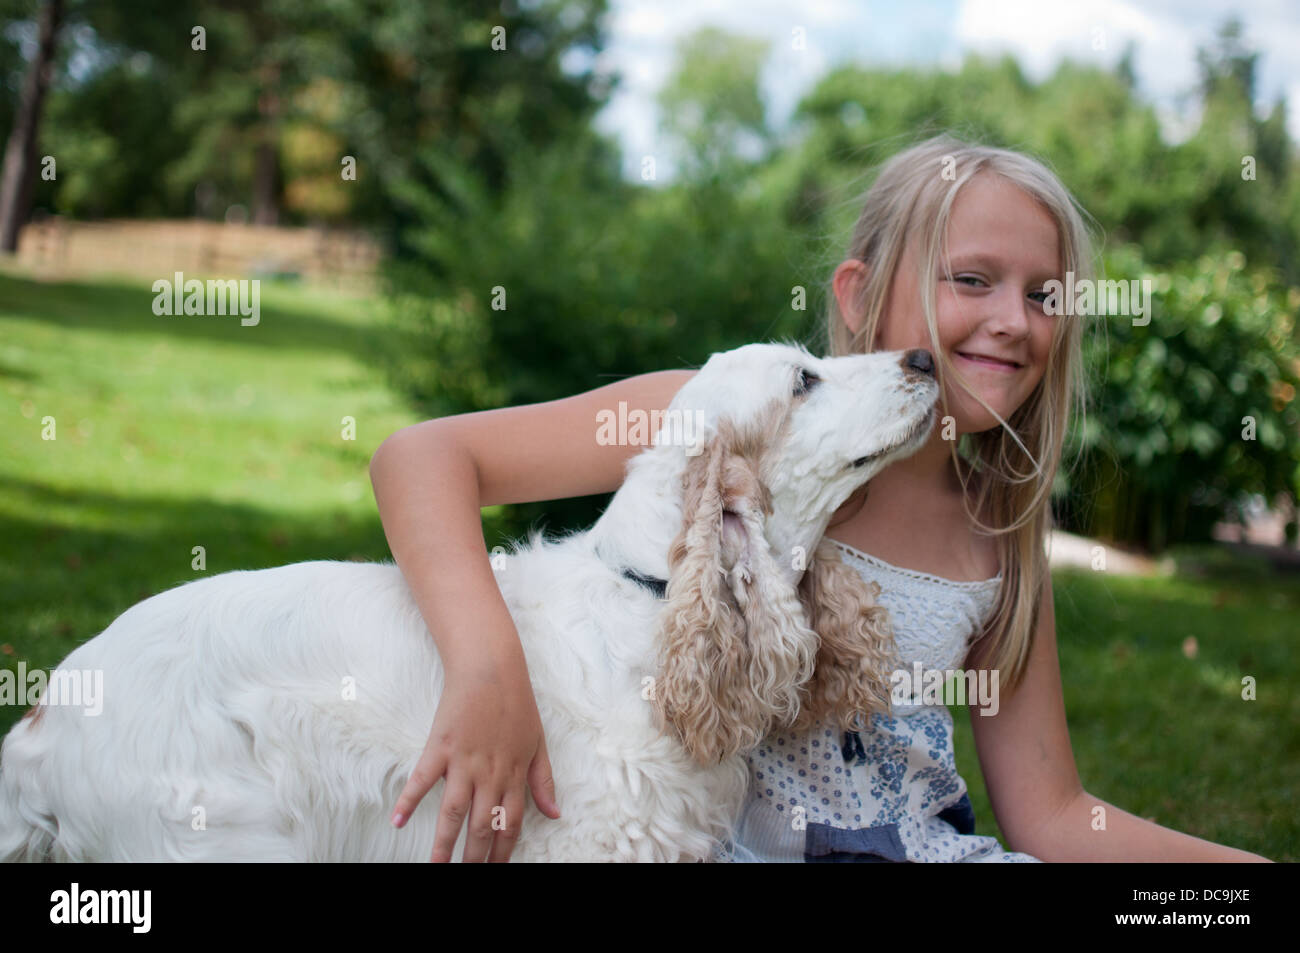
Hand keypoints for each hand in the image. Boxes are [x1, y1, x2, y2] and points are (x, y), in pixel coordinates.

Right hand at [390, 659, 560, 861]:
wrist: (491, 667)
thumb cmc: (516, 702)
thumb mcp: (538, 743)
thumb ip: (543, 781)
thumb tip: (554, 813)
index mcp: (514, 774)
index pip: (509, 825)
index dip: (502, 852)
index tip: (495, 871)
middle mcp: (489, 774)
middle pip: (480, 827)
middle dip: (473, 858)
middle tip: (465, 876)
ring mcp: (463, 762)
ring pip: (452, 813)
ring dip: (444, 843)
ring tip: (436, 866)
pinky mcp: (439, 747)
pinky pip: (421, 780)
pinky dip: (408, 801)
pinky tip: (398, 822)